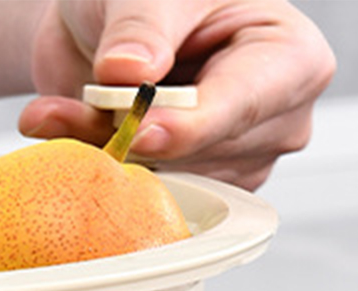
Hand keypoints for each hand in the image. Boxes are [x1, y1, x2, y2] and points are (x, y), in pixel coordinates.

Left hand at [22, 0, 336, 188]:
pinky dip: (99, 168)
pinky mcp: (190, 189)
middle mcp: (272, 119)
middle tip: (79, 102)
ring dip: (106, 151)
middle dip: (135, 135)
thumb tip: (129, 72)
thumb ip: (141, 29)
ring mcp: (233, 162)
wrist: (105, 25)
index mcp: (289, 56)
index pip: (245, 105)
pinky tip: (75, 131)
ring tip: (68, 108)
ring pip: (165, 182)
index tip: (142, 133)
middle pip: (202, 156)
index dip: (190, 127)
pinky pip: (140, 198)